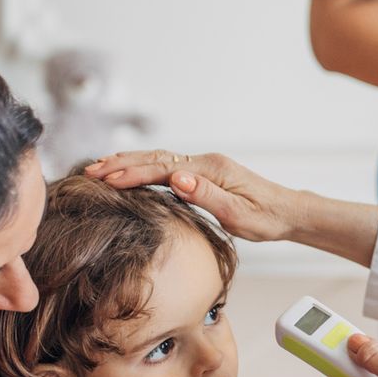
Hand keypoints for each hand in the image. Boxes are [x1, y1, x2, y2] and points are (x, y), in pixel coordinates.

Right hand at [85, 150, 298, 242]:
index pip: (163, 169)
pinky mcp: (203, 174)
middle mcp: (204, 162)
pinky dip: (143, 167)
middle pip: (155, 158)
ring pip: (158, 159)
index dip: (133, 173)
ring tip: (100, 167)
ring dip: (128, 162)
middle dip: (121, 163)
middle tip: (91, 170)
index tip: (107, 178)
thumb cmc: (265, 217)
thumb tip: (177, 180)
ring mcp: (203, 166)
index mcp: (210, 170)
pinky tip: (130, 171)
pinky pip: (166, 166)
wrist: (286, 212)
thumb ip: (207, 196)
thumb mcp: (238, 214)